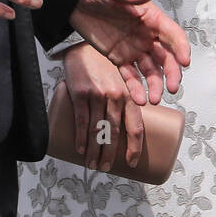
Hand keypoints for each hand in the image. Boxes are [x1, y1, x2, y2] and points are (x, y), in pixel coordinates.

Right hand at [61, 44, 145, 170]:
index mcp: (130, 95)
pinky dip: (80, 138)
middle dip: (109, 155)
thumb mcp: (121, 81)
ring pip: (96, 130)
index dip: (134, 148)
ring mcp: (97, 94)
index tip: (131, 163)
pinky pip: (81, 120)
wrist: (82, 47)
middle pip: (114, 133)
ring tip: (92, 164)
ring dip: (93, 151)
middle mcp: (115, 95)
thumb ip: (125, 102)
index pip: (136, 127)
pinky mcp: (80, 93)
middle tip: (105, 168)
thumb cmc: (104, 67)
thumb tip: (126, 130)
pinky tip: (79, 149)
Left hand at [70, 0, 190, 105]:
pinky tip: (139, 99)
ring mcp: (134, 49)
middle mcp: (147, 35)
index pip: (172, 34)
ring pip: (151, 71)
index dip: (181, 47)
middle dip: (171, 73)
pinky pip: (130, 75)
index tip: (185, 61)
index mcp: (150, 17)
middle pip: (166, 57)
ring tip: (154, 99)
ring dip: (155, 85)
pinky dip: (135, 88)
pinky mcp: (119, 58)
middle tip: (172, 88)